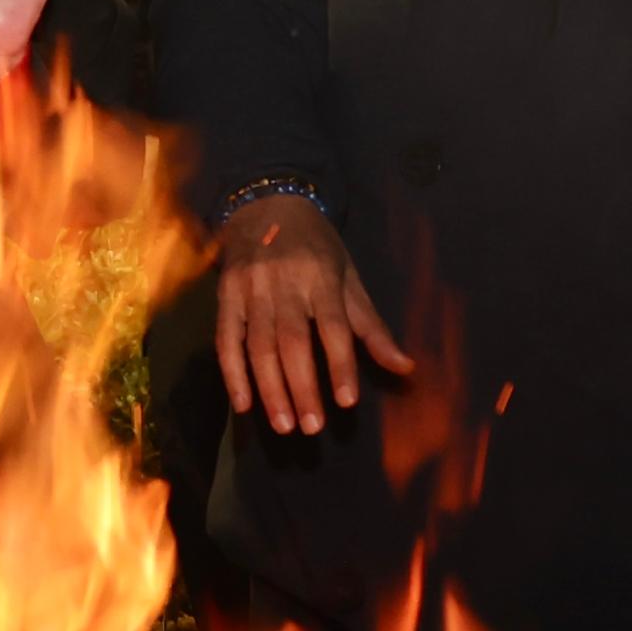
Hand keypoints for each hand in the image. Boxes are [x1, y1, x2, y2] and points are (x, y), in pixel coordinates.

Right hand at [212, 194, 413, 433]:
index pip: (333, 326)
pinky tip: (243, 404)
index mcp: (322, 276)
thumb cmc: (317, 247)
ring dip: (269, 389)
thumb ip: (372, 326)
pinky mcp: (225, 295)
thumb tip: (406, 368)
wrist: (267, 203)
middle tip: (312, 427)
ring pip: (258, 345)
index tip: (347, 402)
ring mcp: (250, 289)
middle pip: (292, 341)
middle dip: (301, 386)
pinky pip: (225, 339)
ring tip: (283, 425)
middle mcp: (284, 283)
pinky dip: (232, 373)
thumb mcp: (349, 277)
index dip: (340, 364)